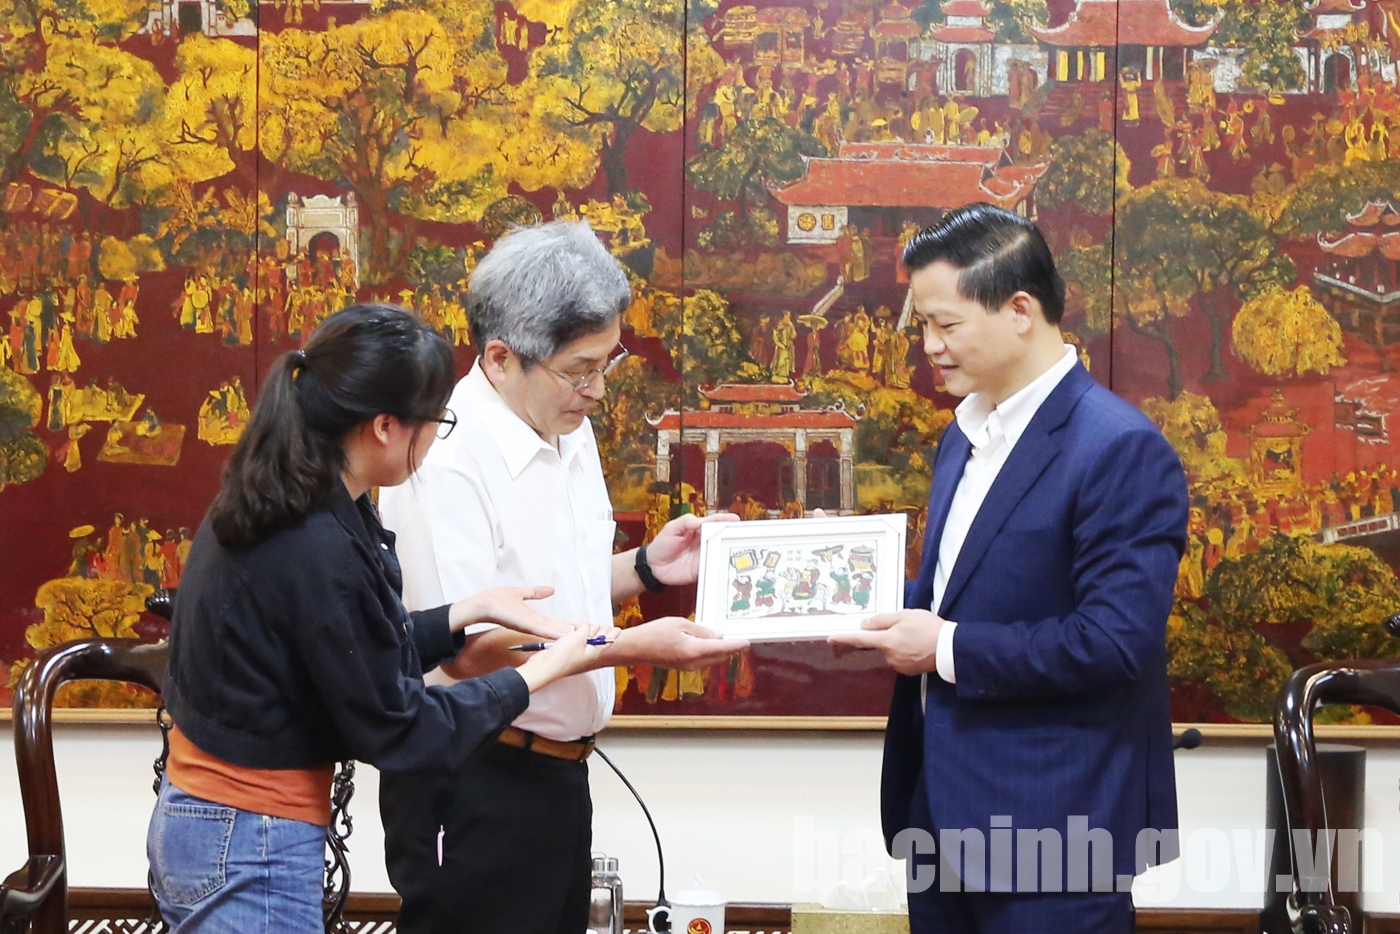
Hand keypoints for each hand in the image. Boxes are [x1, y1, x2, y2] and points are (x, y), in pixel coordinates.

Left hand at [449, 585, 577, 639]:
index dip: (572, 626)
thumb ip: (536, 593)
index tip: (588, 627)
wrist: (481, 606)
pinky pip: (545, 630)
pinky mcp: (526, 625)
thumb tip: (551, 589)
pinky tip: (569, 635)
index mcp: (535, 618)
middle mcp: (536, 624)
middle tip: (596, 635)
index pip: (558, 623)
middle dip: (577, 633)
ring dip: (572, 635)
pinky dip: (557, 633)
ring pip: (557, 632)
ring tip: (588, 637)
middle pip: (561, 630)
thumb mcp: (521, 593)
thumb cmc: (497, 601)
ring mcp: (532, 626)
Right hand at [517, 624, 620, 691]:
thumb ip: (585, 629)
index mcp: (593, 652)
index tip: (618, 629)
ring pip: (586, 641)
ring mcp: (576, 654)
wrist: (545, 667)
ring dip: (590, 633)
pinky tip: (577, 632)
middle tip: (608, 627)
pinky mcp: (566, 653)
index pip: (606, 641)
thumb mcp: (579, 637)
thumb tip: (583, 627)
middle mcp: (586, 654)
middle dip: (603, 633)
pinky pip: (575, 642)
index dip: (612, 634)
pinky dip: (578, 635)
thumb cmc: (562, 656)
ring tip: (594, 628)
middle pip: (597, 641)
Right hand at [603, 616, 747, 667]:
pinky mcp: (684, 667)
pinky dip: (712, 653)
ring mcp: (689, 667)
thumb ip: (701, 631)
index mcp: (694, 651)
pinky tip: (713, 643)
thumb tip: (718, 636)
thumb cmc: (655, 633)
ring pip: (713, 659)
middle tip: (743, 637)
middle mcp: (694, 663)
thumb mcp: (680, 624)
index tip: (748, 641)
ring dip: (722, 650)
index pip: (722, 648)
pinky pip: (704, 660)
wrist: (635, 649)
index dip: (737, 645)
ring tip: (731, 638)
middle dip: (732, 648)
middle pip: (721, 656)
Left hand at [645, 513, 739, 585]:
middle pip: (721, 537)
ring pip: (720, 552)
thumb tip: (700, 521)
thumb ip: (686, 522)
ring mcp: (703, 556)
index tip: (736, 520)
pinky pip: (713, 567)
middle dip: (732, 536)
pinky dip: (720, 566)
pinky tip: (728, 565)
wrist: (653, 566)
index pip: (714, 523)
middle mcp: (704, 542)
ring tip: (740, 550)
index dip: (725, 520)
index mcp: (698, 529)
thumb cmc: (662, 544)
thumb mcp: (671, 528)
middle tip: (744, 535)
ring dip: (728, 551)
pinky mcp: (701, 569)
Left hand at [827, 609, 943, 676]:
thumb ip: (883, 620)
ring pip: (890, 650)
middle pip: (880, 643)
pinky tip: (918, 646)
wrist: (950, 649)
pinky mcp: (907, 671)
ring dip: (898, 643)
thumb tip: (865, 625)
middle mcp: (890, 656)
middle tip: (908, 627)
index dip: (844, 638)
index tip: (830, 639)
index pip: (860, 639)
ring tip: (917, 636)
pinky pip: (900, 658)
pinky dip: (905, 651)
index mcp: (888, 641)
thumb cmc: (929, 628)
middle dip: (888, 635)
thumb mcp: (906, 615)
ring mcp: (899, 665)